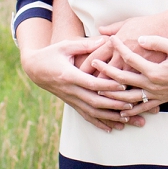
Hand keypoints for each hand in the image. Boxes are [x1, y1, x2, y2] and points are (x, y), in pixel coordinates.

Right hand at [20, 36, 150, 130]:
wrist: (34, 69)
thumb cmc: (51, 54)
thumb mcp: (65, 46)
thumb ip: (85, 45)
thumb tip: (106, 40)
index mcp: (68, 75)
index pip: (91, 83)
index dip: (107, 85)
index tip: (123, 85)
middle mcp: (70, 90)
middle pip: (95, 101)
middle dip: (115, 104)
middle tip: (133, 104)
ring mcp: (71, 99)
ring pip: (93, 112)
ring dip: (112, 117)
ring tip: (129, 120)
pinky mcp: (71, 104)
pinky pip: (86, 116)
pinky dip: (100, 123)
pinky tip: (113, 129)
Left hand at [99, 34, 167, 107]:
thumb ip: (156, 42)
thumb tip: (140, 37)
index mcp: (154, 71)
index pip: (129, 58)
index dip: (118, 47)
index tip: (109, 38)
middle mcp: (153, 86)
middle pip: (122, 80)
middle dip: (106, 72)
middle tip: (92, 65)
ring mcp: (157, 95)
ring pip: (128, 98)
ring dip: (112, 94)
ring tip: (97, 89)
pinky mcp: (162, 100)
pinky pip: (142, 108)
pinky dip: (129, 110)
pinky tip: (119, 112)